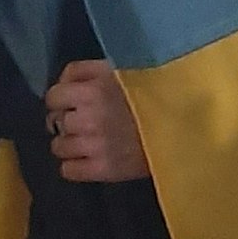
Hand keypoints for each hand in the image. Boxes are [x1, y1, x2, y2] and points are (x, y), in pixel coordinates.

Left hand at [45, 59, 148, 182]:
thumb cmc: (151, 91)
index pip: (53, 97)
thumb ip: (83, 71)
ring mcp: (94, 147)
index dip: (60, 100)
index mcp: (92, 91)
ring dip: (68, 143)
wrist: (184, 124)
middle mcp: (88, 119)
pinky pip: (69, 171)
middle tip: (80, 123)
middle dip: (65, 121)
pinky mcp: (104, 170)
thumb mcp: (117, 68)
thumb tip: (61, 83)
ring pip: (59, 147)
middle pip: (55, 122)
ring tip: (84, 142)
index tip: (70, 103)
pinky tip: (86, 159)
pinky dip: (73, 165)